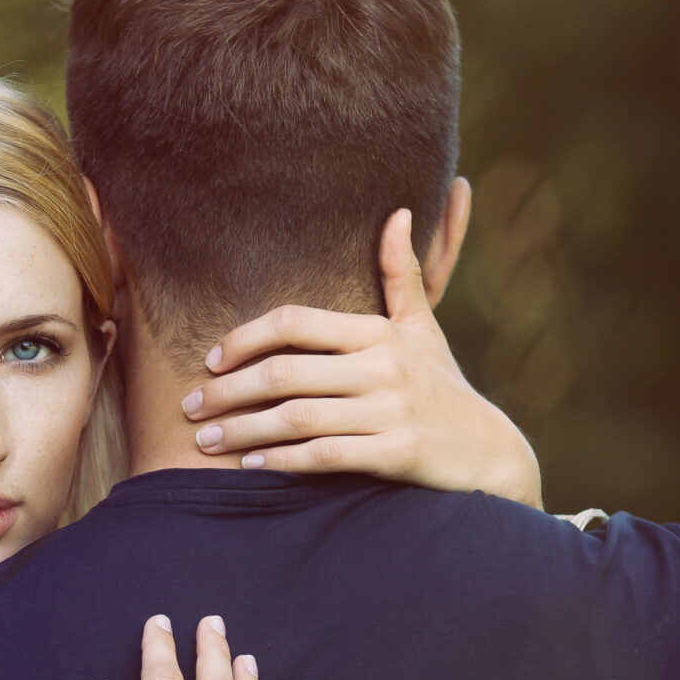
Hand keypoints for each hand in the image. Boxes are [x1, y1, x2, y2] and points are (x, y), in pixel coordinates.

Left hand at [179, 208, 542, 507]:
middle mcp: (383, 367)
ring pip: (296, 417)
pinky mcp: (397, 454)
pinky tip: (251, 467)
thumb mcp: (423, 330)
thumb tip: (399, 212)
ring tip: (204, 443)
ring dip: (241, 432)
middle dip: (227, 392)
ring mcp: (390, 411)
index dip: (245, 338)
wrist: (490, 454)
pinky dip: (282, 462)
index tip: (211, 359)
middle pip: (283, 373)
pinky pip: (325, 456)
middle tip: (189, 407)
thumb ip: (401, 276)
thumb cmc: (443, 389)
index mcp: (379, 333)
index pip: (295, 322)